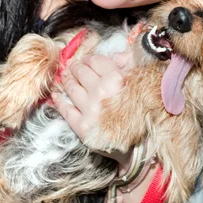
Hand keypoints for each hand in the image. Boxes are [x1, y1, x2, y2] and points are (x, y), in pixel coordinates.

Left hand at [52, 54, 132, 170]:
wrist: (143, 146)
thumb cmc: (146, 113)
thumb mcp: (141, 84)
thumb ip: (128, 66)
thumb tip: (114, 56)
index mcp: (117, 80)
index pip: (96, 61)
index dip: (89, 58)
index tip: (86, 59)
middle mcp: (101, 92)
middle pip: (81, 72)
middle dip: (76, 67)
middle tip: (73, 66)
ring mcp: (89, 110)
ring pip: (71, 88)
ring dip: (66, 79)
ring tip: (65, 76)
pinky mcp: (82, 127)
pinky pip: (65, 110)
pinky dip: (59, 100)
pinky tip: (56, 95)